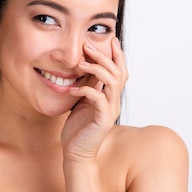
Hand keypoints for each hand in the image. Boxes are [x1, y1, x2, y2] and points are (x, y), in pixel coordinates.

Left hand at [61, 38, 127, 163]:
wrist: (76, 152)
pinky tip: (72, 89)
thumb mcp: (81, 101)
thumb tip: (83, 67)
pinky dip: (85, 90)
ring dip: (97, 69)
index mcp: (110, 96)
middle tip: (88, 45)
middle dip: (104, 56)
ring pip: (112, 83)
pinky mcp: (102, 120)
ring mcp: (110, 111)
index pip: (119, 71)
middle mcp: (114, 102)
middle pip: (118, 72)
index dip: (117, 55)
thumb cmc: (77, 128)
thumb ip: (86, 86)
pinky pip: (98, 99)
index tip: (111, 39)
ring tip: (81, 63)